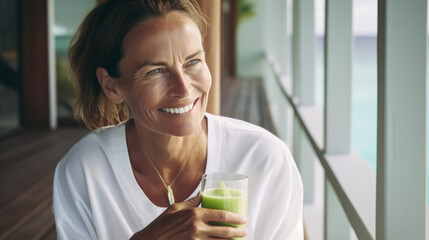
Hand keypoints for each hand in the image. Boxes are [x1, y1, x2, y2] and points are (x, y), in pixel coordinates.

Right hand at [130, 192, 247, 239]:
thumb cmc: (161, 225)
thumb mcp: (176, 208)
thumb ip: (192, 201)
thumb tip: (203, 194)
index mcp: (194, 214)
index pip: (221, 215)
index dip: (235, 218)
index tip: (243, 219)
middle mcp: (196, 227)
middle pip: (224, 231)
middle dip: (238, 232)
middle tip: (245, 231)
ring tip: (239, 239)